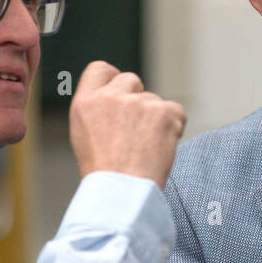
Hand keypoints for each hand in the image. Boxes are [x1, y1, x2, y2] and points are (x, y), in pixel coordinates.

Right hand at [69, 61, 186, 187]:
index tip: (122, 94)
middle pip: (132, 80)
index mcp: (86, 102)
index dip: (114, 80)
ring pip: (155, 100)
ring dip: (156, 119)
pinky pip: (177, 112)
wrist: (123, 194)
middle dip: (138, 100)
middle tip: (136, 131)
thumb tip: (119, 97)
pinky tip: (160, 148)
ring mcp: (138, 103)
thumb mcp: (84, 134)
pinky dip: (174, 128)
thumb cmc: (105, 173)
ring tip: (145, 149)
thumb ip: (99, 109)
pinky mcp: (163, 113)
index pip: (100, 68)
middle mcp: (110, 97)